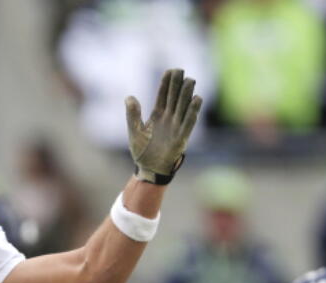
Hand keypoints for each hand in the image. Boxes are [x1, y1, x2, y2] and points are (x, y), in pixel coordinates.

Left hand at [126, 68, 201, 183]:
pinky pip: (188, 122)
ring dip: (187, 94)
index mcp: (157, 115)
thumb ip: (132, 115)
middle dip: (177, 84)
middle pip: (175, 97)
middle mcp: (169, 118)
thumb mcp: (134, 131)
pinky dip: (192, 111)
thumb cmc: (142, 150)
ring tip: (190, 80)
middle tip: (181, 70)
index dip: (166, 83)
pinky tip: (197, 99)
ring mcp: (176, 127)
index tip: (170, 70)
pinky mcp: (181, 138)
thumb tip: (129, 97)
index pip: (163, 95)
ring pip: (183, 107)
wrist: (148, 168)